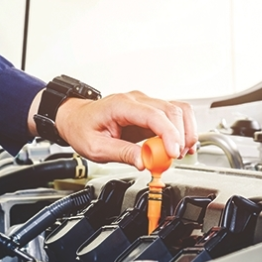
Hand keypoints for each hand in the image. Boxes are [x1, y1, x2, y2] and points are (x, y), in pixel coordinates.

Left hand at [28, 89, 197, 169]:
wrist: (75, 118)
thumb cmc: (82, 128)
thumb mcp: (96, 147)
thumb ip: (122, 153)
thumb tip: (144, 161)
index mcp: (120, 106)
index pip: (153, 115)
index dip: (168, 134)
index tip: (173, 153)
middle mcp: (136, 100)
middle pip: (171, 110)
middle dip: (180, 136)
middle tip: (173, 159)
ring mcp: (144, 103)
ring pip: (178, 110)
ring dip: (185, 132)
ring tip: (180, 153)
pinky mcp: (149, 111)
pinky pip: (173, 116)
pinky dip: (182, 130)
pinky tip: (180, 145)